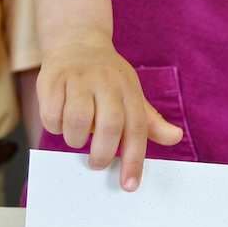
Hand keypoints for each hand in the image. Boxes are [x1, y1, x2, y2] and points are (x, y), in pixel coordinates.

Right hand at [36, 35, 182, 190]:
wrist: (76, 41)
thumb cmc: (107, 77)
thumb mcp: (131, 95)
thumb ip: (150, 121)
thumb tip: (176, 137)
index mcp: (128, 91)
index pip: (137, 128)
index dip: (134, 159)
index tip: (129, 185)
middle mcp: (106, 83)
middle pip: (110, 125)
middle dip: (102, 153)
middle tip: (96, 163)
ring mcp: (79, 79)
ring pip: (77, 119)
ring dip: (75, 139)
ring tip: (76, 138)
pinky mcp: (53, 79)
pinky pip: (51, 112)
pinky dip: (54, 125)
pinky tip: (59, 121)